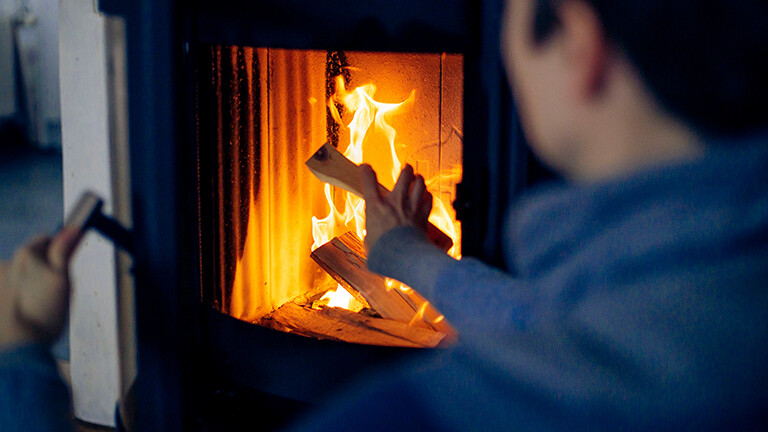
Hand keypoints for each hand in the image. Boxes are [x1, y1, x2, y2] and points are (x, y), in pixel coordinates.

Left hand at [0, 227, 81, 347]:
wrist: (16, 349)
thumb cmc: (43, 315)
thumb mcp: (62, 281)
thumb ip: (64, 252)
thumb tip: (73, 228)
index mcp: (25, 255)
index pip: (46, 240)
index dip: (58, 252)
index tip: (63, 271)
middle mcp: (4, 264)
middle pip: (29, 259)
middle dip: (40, 270)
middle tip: (51, 294)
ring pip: (17, 277)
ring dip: (25, 286)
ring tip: (35, 309)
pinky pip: (7, 292)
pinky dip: (13, 300)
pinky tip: (21, 315)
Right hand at [360, 163, 432, 249]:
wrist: (403, 257)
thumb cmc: (382, 252)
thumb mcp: (369, 241)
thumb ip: (371, 234)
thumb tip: (371, 238)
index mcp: (376, 206)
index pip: (368, 180)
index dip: (365, 171)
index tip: (365, 168)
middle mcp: (395, 202)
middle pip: (404, 175)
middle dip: (406, 169)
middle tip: (406, 169)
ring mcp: (411, 208)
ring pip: (420, 184)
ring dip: (419, 180)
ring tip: (418, 179)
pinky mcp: (423, 217)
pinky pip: (429, 201)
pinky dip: (428, 197)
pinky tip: (426, 197)